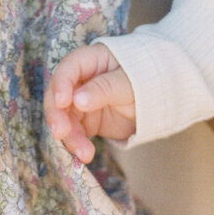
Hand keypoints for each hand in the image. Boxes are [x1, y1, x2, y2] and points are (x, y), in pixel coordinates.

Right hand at [44, 43, 136, 162]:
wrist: (156, 102)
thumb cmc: (143, 82)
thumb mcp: (127, 83)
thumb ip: (104, 88)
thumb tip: (77, 100)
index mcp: (91, 60)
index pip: (69, 67)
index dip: (61, 83)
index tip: (61, 102)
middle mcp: (80, 80)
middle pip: (58, 93)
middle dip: (57, 113)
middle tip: (61, 132)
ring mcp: (81, 101)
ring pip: (64, 116)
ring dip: (69, 135)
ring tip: (85, 153)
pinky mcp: (85, 121)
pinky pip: (74, 132)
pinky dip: (76, 144)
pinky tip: (85, 154)